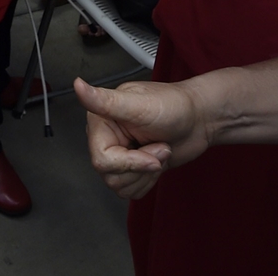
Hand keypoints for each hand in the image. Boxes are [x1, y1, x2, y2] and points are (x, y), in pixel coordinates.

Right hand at [76, 77, 209, 199]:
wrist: (199, 120)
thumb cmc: (175, 106)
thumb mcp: (141, 104)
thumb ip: (106, 100)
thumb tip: (78, 85)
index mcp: (101, 120)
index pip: (101, 160)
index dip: (130, 163)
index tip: (152, 154)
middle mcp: (106, 138)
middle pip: (111, 176)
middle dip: (143, 167)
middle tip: (159, 147)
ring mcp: (119, 155)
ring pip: (120, 186)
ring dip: (148, 174)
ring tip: (159, 150)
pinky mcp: (132, 169)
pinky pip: (131, 191)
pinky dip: (149, 181)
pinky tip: (157, 160)